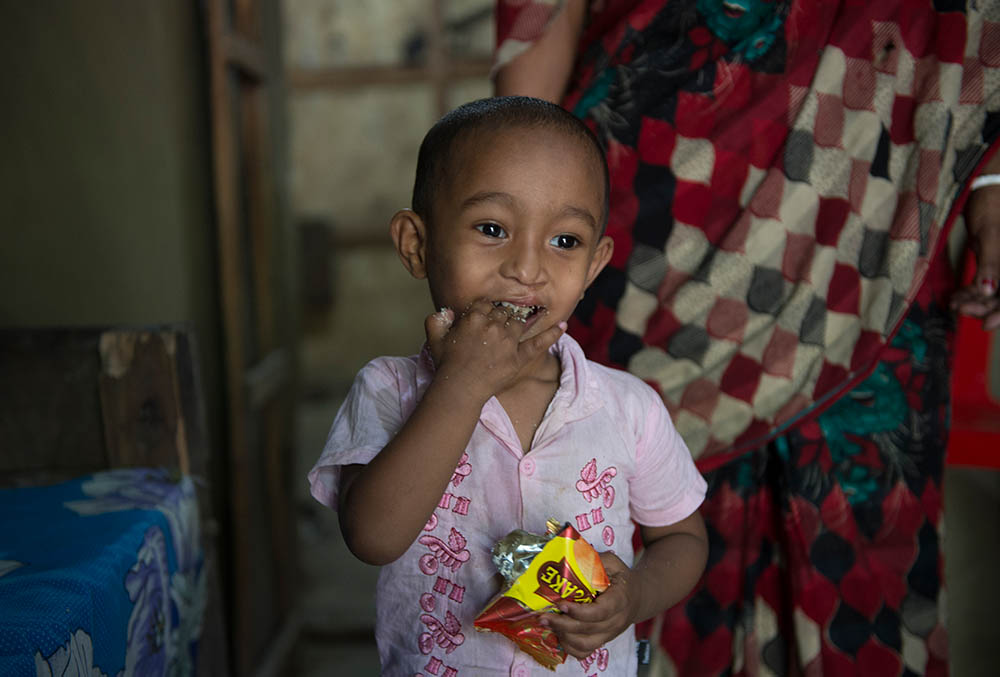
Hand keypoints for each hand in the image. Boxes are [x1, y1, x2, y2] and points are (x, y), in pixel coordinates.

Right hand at [423, 299, 564, 401]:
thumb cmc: (446, 365)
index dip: (485, 311)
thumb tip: (447, 311)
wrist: (459, 389)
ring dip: (520, 320)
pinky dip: (552, 334)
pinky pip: (539, 342)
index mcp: (474, 318)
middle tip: (497, 328)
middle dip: (501, 317)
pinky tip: (564, 325)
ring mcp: (508, 341)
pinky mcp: (519, 357)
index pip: (485, 305)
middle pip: (503, 313)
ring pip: (519, 322)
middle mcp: (494, 325)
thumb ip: (437, 320)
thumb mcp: (434, 339)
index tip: (483, 318)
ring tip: (524, 321)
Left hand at [541, 551, 637, 658]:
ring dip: (563, 637)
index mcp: (620, 600)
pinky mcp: (602, 640)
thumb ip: (594, 560)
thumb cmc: (620, 578)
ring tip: (546, 625)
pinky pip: (585, 652)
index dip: (579, 612)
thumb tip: (570, 557)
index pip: (600, 612)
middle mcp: (616, 621)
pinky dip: (570, 647)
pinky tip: (557, 635)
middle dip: (562, 625)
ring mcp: (609, 634)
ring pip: (585, 644)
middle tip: (542, 616)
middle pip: (587, 629)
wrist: (638, 597)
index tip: (561, 604)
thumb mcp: (612, 563)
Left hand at [953, 184, 999, 329]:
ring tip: (954, 304)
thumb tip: (988, 291)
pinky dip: (971, 292)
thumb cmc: (991, 204)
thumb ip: (991, 263)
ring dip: (975, 301)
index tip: (985, 324)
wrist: (984, 188)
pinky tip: (955, 297)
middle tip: (960, 309)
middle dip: (983, 307)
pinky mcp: (994, 263)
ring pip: (994, 293)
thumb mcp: (990, 233)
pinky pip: (985, 284)